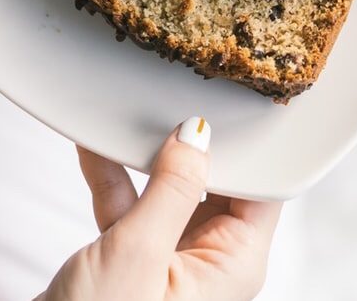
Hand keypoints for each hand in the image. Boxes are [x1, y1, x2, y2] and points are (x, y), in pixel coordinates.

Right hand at [37, 118, 280, 300]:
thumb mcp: (138, 256)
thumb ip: (171, 190)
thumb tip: (197, 133)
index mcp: (233, 264)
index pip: (260, 189)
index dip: (249, 145)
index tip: (234, 102)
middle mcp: (210, 259)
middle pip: (216, 181)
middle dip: (193, 141)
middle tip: (179, 93)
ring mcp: (171, 256)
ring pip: (170, 188)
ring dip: (145, 154)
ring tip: (135, 112)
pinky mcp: (136, 256)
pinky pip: (133, 203)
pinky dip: (114, 175)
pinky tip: (95, 144)